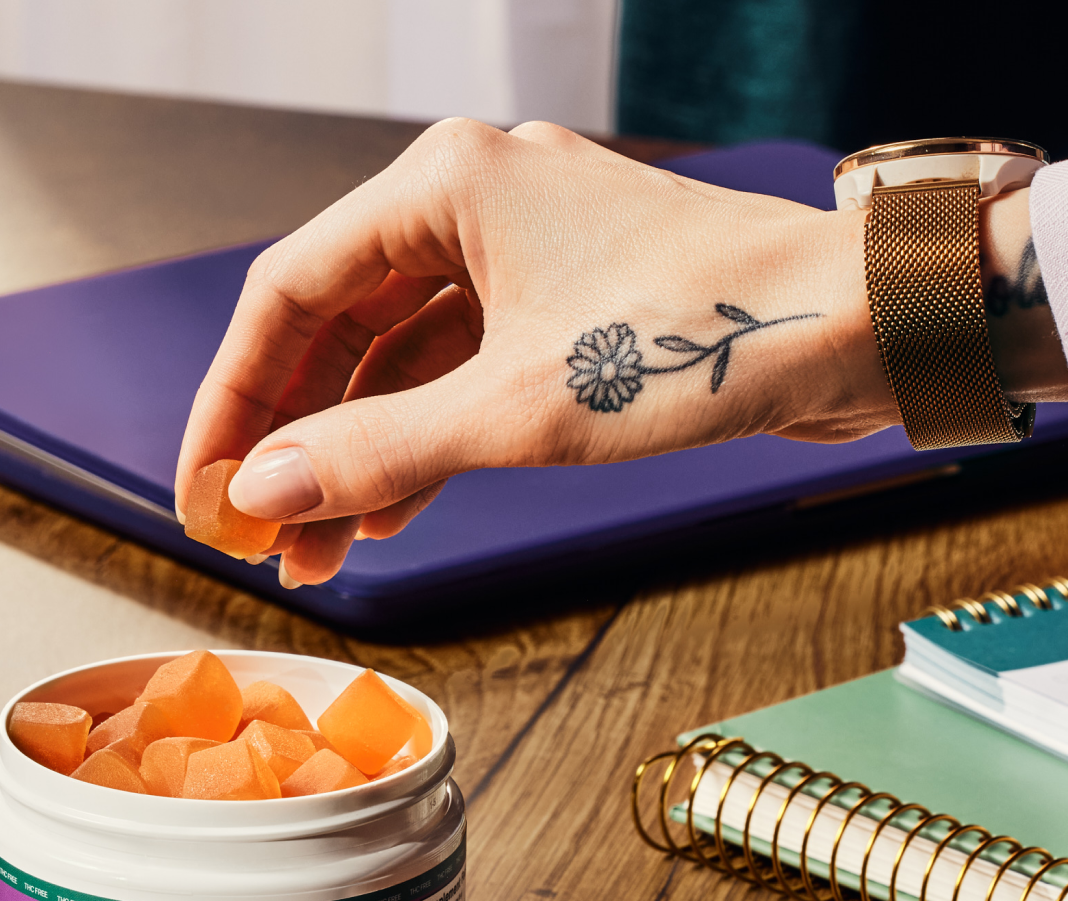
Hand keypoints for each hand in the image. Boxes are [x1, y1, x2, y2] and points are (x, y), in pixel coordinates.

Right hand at [176, 119, 896, 585]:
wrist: (861, 329)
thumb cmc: (708, 336)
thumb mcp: (519, 412)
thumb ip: (379, 451)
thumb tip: (266, 488)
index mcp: (449, 185)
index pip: (291, 291)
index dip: (236, 399)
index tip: (205, 485)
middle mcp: (482, 201)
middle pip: (342, 323)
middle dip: (297, 436)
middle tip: (254, 531)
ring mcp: (532, 253)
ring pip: (404, 355)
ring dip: (360, 452)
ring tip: (316, 548)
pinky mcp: (576, 308)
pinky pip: (466, 372)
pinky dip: (427, 439)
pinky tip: (389, 513)